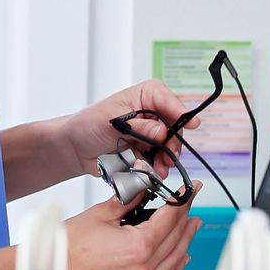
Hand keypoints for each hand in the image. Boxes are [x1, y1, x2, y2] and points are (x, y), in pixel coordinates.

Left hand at [63, 79, 192, 181]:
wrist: (76, 149)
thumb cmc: (89, 125)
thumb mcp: (112, 122)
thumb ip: (140, 127)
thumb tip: (162, 130)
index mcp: (146, 96)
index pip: (169, 100)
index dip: (181, 112)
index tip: (192, 124)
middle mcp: (153, 113)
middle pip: (175, 128)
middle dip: (173, 144)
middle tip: (169, 158)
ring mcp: (152, 134)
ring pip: (170, 147)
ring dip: (166, 160)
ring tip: (158, 171)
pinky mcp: (148, 152)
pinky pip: (159, 162)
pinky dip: (156, 169)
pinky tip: (151, 174)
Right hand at [63, 190, 199, 269]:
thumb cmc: (65, 248)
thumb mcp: (100, 215)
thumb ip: (127, 201)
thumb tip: (140, 188)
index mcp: (138, 246)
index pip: (170, 219)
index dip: (182, 202)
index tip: (188, 192)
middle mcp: (142, 269)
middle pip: (175, 239)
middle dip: (186, 218)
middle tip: (191, 205)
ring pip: (174, 262)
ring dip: (186, 242)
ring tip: (192, 227)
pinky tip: (181, 261)